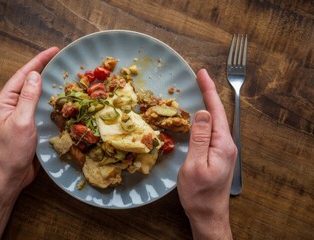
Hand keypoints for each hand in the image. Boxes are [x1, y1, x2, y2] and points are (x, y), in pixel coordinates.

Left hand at [0, 47, 59, 192]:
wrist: (10, 175)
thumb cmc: (12, 150)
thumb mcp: (21, 121)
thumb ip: (28, 98)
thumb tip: (35, 75)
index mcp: (5, 101)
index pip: (23, 75)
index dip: (38, 61)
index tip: (54, 50)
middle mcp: (11, 105)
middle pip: (29, 82)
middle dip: (44, 69)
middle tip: (62, 61)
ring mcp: (20, 115)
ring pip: (36, 95)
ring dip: (49, 85)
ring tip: (64, 76)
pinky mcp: (28, 125)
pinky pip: (40, 108)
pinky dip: (51, 101)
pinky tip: (61, 100)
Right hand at [177, 69, 236, 238]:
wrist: (207, 214)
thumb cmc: (199, 193)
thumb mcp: (195, 165)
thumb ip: (200, 138)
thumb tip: (204, 113)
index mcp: (222, 144)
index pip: (216, 111)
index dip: (209, 91)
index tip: (202, 73)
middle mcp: (226, 144)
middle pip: (218, 113)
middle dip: (208, 93)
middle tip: (199, 78)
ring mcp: (223, 150)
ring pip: (215, 122)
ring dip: (207, 105)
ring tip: (199, 91)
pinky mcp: (217, 155)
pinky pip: (211, 131)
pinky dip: (204, 119)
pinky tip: (199, 116)